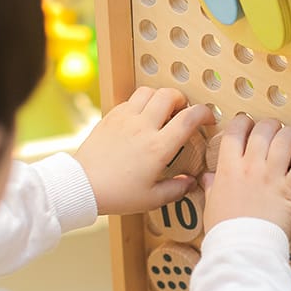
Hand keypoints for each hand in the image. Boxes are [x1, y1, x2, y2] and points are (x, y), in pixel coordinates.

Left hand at [74, 86, 214, 214]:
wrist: (82, 185)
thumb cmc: (117, 194)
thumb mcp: (151, 199)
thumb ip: (176, 189)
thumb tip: (191, 181)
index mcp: (158, 147)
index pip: (189, 118)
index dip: (204, 113)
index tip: (209, 118)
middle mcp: (143, 127)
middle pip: (169, 95)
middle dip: (182, 99)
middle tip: (183, 112)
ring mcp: (125, 118)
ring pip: (149, 91)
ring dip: (160, 96)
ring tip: (162, 110)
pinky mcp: (111, 116)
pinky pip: (130, 99)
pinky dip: (141, 102)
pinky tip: (141, 118)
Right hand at [202, 115, 290, 235]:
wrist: (242, 250)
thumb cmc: (225, 231)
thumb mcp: (211, 205)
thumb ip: (211, 186)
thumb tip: (207, 177)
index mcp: (228, 168)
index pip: (235, 131)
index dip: (243, 122)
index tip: (248, 125)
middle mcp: (251, 166)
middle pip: (263, 129)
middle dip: (270, 125)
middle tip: (274, 130)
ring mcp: (272, 176)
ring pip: (285, 139)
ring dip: (290, 134)